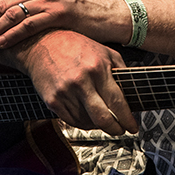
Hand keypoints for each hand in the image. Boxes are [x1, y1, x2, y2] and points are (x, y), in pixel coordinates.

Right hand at [12, 29, 138, 134]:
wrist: (41, 44)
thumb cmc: (74, 45)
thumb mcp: (104, 50)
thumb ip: (120, 69)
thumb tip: (131, 91)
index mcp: (97, 68)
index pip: (117, 102)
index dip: (127, 119)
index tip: (133, 127)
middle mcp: (81, 82)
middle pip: (103, 119)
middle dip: (115, 129)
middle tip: (120, 130)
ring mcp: (65, 93)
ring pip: (87, 123)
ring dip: (97, 124)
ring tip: (101, 117)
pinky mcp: (52, 101)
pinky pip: (72, 121)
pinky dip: (82, 122)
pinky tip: (87, 115)